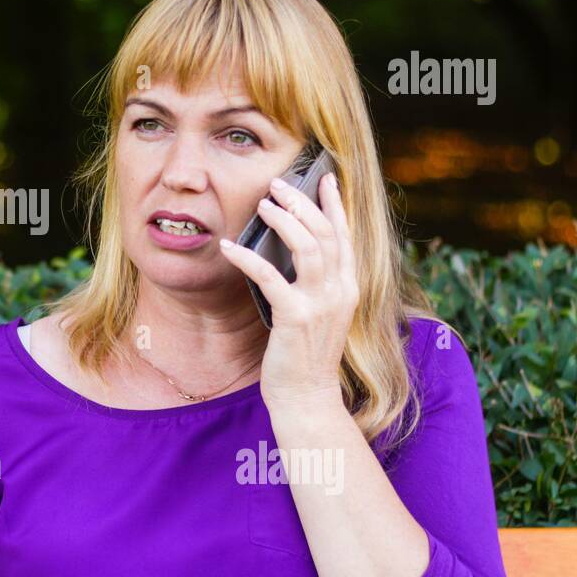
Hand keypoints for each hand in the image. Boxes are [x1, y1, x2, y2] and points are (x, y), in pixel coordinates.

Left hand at [218, 171, 357, 411]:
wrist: (307, 397)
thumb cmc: (306, 355)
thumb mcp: (319, 313)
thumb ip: (315, 283)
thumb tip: (291, 250)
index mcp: (348, 288)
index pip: (346, 236)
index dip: (335, 205)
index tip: (327, 178)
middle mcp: (340, 291)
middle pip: (325, 232)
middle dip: (302, 202)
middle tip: (278, 184)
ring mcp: (320, 304)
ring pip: (307, 246)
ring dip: (282, 220)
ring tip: (262, 203)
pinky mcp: (295, 318)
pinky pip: (270, 277)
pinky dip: (248, 258)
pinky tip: (228, 247)